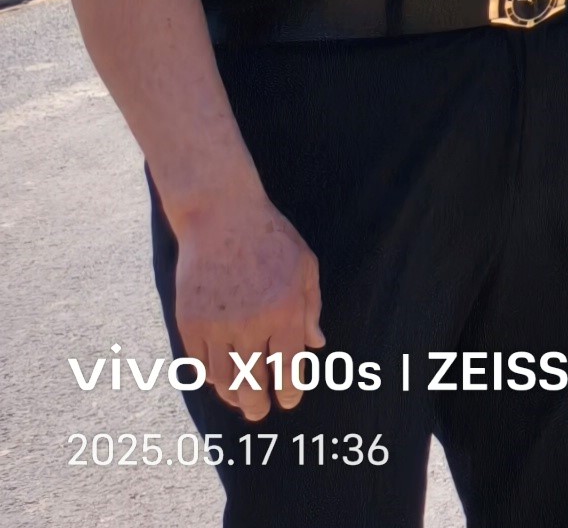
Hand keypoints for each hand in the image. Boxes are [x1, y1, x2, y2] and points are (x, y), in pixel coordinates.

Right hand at [169, 193, 320, 421]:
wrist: (221, 216)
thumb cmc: (272, 239)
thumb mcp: (305, 268)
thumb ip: (310, 309)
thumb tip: (317, 346)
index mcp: (285, 311)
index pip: (289, 368)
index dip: (289, 391)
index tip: (288, 400)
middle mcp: (250, 323)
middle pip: (252, 383)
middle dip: (258, 404)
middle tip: (261, 411)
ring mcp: (216, 324)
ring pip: (222, 378)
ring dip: (232, 395)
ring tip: (241, 401)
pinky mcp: (189, 321)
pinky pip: (198, 362)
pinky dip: (208, 376)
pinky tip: (218, 379)